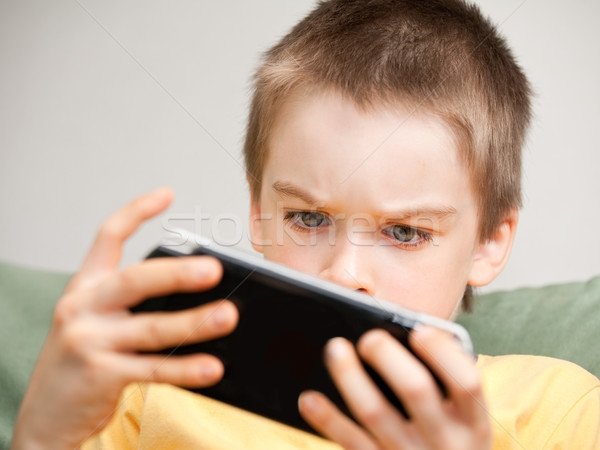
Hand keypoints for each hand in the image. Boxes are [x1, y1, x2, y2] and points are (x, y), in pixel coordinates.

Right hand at [11, 188, 238, 449]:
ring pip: (151, 327)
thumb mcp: (94, 322)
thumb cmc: (80, 362)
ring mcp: (89, 341)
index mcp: (85, 288)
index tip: (167, 195)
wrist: (44, 415)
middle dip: (177, 273)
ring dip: (194, 323)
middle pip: (135, 280)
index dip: (136, 212)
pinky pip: (152, 369)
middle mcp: (83, 308)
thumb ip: (132, 307)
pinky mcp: (99, 375)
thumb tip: (194, 296)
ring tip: (228, 316)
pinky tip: (210, 367)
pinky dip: (184, 368)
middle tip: (214, 269)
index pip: (107, 237)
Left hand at [298, 327, 490, 448]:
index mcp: (472, 421)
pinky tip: (308, 398)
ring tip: (335, 348)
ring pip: (375, 412)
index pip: (466, 381)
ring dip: (351, 377)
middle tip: (369, 338)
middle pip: (416, 389)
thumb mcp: (464, 421)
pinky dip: (327, 418)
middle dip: (389, 357)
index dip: (443, 352)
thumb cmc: (450, 442)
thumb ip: (443, 386)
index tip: (420, 330)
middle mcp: (446, 441)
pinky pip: (351, 441)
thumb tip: (403, 336)